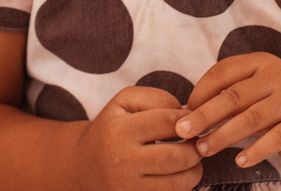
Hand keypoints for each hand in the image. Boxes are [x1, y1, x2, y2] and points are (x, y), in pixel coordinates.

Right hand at [75, 85, 202, 190]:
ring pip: (178, 183)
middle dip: (195, 149)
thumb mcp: (125, 101)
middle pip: (177, 157)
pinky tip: (177, 175)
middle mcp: (122, 160)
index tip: (194, 122)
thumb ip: (157, 98)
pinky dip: (182, 186)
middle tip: (198, 143)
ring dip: (195, 170)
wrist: (83, 165)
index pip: (168, 122)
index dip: (189, 120)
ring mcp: (127, 187)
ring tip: (192, 160)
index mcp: (120, 130)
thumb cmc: (111, 127)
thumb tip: (188, 113)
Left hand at [175, 53, 280, 168]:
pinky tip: (239, 161)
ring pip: (252, 118)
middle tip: (182, 132)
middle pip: (234, 96)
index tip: (184, 111)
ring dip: (223, 136)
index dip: (200, 91)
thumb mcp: (251, 93)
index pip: (222, 72)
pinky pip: (276, 139)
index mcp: (260, 62)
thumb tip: (184, 113)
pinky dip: (255, 151)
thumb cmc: (272, 106)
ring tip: (203, 150)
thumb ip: (224, 98)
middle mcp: (278, 76)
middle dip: (205, 115)